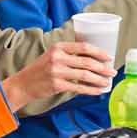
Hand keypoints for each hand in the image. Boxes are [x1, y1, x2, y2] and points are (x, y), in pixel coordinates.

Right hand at [1, 41, 116, 109]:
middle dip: (103, 67)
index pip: (83, 47)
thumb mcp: (52, 55)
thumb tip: (92, 56)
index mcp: (59, 47)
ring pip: (85, 75)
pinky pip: (79, 88)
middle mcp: (58, 57)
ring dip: (99, 79)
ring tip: (107, 82)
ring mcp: (57, 72)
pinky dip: (90, 90)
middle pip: (87, 62)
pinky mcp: (57, 85)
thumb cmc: (41, 69)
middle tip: (112, 71)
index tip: (108, 57)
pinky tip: (98, 91)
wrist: (24, 83)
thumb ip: (69, 54)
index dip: (99, 52)